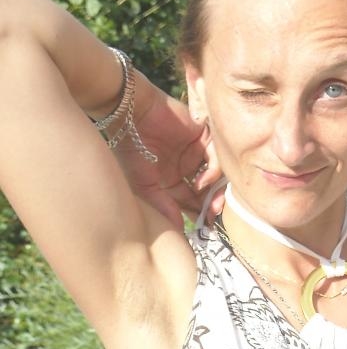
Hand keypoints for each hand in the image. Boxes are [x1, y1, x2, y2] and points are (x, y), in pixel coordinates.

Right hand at [114, 73, 222, 227]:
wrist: (128, 114)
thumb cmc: (130, 151)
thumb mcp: (145, 186)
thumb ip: (164, 208)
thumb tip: (178, 234)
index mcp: (171, 182)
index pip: (192, 201)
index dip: (201, 214)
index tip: (209, 228)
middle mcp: (185, 168)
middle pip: (208, 189)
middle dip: (213, 204)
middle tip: (216, 216)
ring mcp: (195, 152)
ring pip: (215, 174)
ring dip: (215, 190)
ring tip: (212, 202)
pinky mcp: (203, 136)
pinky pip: (216, 156)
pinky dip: (214, 170)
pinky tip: (202, 180)